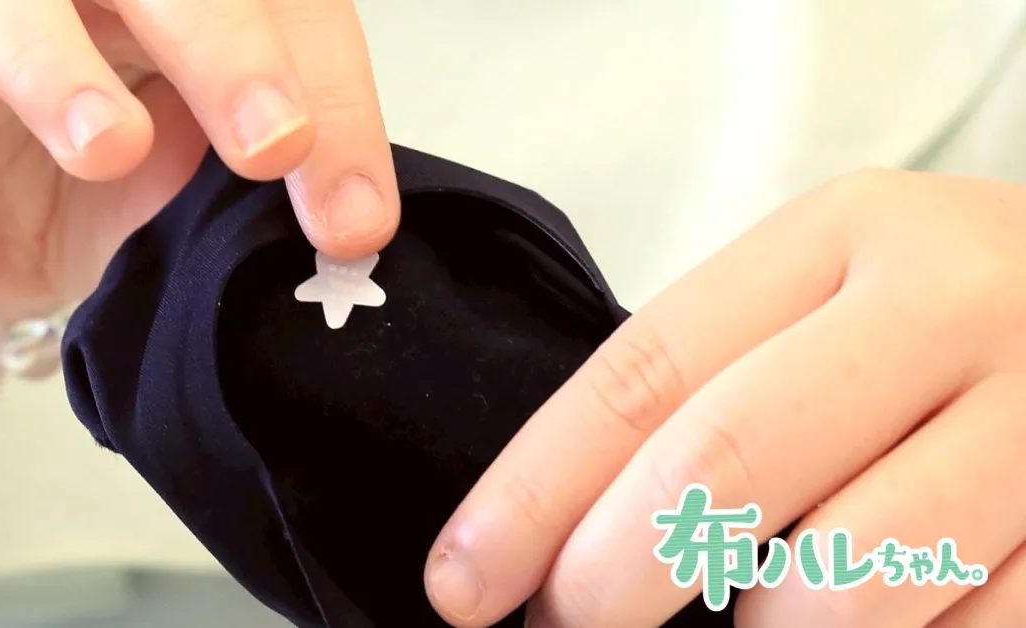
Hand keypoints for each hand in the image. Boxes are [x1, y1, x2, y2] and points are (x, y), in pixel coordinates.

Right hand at [0, 0, 395, 317]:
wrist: (0, 220)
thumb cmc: (118, 181)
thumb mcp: (208, 178)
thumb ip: (273, 171)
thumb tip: (356, 225)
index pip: (290, 6)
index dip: (332, 99)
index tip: (355, 217)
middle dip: (228, 52)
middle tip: (274, 144)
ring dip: (54, 61)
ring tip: (105, 144)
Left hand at [424, 168, 1025, 625]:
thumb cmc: (939, 318)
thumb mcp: (826, 297)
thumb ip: (713, 385)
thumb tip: (562, 536)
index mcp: (845, 235)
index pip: (647, 371)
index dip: (535, 491)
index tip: (465, 579)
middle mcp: (948, 308)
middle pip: (721, 466)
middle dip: (609, 578)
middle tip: (565, 627)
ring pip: (839, 582)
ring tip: (740, 618)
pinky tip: (857, 622)